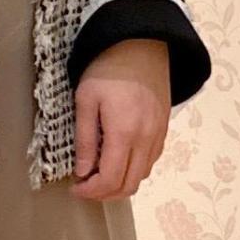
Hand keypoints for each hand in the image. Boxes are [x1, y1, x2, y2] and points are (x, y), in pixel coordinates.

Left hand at [72, 40, 170, 201]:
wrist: (141, 45)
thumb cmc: (108, 68)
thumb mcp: (85, 100)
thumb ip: (84, 140)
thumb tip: (82, 172)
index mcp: (124, 132)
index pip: (110, 180)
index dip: (91, 192)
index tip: (76, 188)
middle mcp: (146, 139)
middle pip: (128, 185)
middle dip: (104, 194)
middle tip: (85, 186)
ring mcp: (158, 135)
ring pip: (142, 176)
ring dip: (120, 183)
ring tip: (98, 174)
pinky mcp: (164, 130)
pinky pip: (150, 162)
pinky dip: (133, 170)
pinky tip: (117, 160)